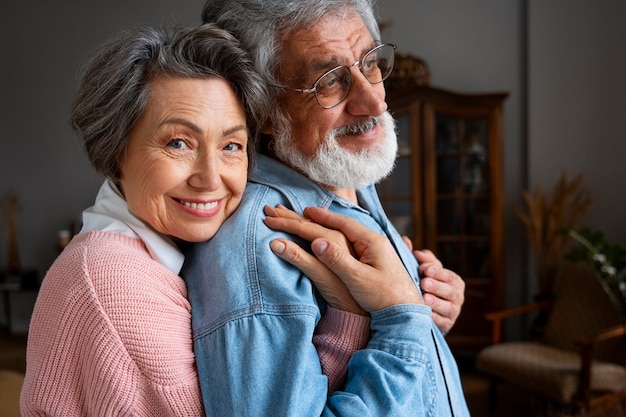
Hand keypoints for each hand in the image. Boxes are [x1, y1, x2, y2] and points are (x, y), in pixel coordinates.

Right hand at [265, 206, 422, 312]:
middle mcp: (376, 243)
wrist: (408, 313)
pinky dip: (339, 239)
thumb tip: (317, 241)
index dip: (323, 217)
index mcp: (372, 242)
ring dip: (331, 228)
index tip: (306, 211)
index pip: (343, 224)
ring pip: (349, 235)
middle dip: (324, 220)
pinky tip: (335, 241)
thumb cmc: (385, 298)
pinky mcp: (377, 262)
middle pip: (345, 227)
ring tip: (317, 223)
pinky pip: (353, 244)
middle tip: (305, 213)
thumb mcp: (359, 279)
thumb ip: (338, 260)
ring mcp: (378, 252)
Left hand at [402, 237, 464, 333]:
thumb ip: (417, 258)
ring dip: (436, 302)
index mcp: (453, 280)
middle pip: (450, 290)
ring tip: (425, 299)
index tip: (423, 268)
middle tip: (424, 283)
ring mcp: (453, 312)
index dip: (436, 271)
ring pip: (448, 307)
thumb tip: (405, 240)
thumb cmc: (423, 287)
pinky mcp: (447, 325)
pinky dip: (435, 319)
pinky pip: (442, 322)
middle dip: (437, 286)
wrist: (423, 314)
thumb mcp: (423, 271)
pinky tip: (426, 315)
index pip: (447, 274)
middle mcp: (457, 296)